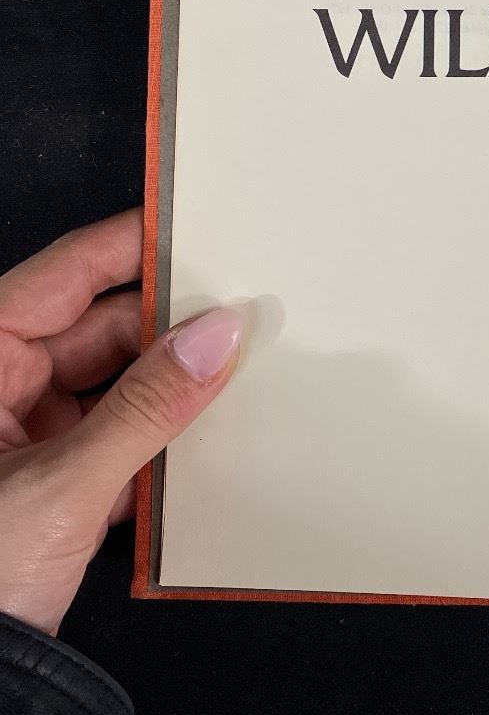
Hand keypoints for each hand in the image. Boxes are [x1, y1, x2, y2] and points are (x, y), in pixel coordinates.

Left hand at [0, 209, 241, 635]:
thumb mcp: (65, 486)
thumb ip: (148, 405)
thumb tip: (218, 335)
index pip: (66, 273)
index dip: (134, 246)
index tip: (201, 227)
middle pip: (96, 327)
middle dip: (169, 329)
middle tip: (241, 322)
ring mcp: (16, 434)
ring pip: (110, 382)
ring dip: (167, 388)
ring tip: (231, 381)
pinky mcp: (42, 480)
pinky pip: (111, 432)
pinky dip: (154, 437)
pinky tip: (201, 441)